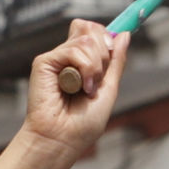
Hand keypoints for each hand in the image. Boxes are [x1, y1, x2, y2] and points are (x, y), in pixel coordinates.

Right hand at [21, 20, 126, 168]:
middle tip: (97, 79)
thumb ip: (116, 61)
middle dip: (104, 53)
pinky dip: (84, 68)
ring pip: (87, 38)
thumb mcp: (110, 88)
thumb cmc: (82, 123)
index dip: (108, 37)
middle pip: (92, 28)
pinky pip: (73, 49)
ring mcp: (57, 59)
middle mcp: (68, 57)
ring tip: (86, 88)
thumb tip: (124, 34)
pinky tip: (77, 87)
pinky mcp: (44, 62)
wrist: (63, 139)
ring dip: (95, 66)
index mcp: (83, 62)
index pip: (96, 31)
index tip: (113, 51)